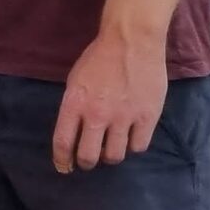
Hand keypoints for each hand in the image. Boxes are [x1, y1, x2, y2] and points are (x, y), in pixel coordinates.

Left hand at [51, 28, 169, 172]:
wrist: (131, 42)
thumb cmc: (99, 58)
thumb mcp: (75, 81)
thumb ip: (74, 107)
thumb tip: (75, 132)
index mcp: (74, 104)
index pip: (63, 142)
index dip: (62, 160)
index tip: (64, 167)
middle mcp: (97, 115)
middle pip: (89, 156)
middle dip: (86, 162)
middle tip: (89, 160)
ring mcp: (124, 118)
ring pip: (115, 156)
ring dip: (110, 155)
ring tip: (110, 147)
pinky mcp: (147, 117)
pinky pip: (139, 146)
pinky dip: (133, 146)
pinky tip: (131, 137)